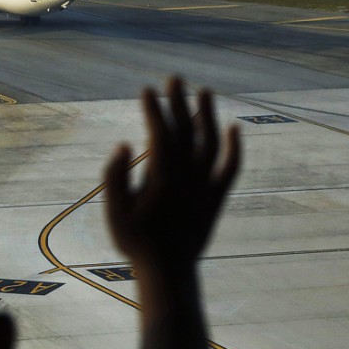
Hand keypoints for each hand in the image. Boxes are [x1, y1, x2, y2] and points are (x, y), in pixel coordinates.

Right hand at [105, 78, 239, 273]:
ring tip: (203, 91)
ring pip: (210, 142)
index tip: (145, 90)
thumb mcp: (114, 212)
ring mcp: (205, 185)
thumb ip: (115, 176)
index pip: (160, 133)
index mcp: (161, 176)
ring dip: (207, 114)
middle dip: (179, 101)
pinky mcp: (216, 197)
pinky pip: (230, 166)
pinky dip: (234, 146)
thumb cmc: (136, 242)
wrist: (168, 271)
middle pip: (186, 129)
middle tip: (174, 78)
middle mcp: (187, 176)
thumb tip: (124, 145)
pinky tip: (233, 128)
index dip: (153, 109)